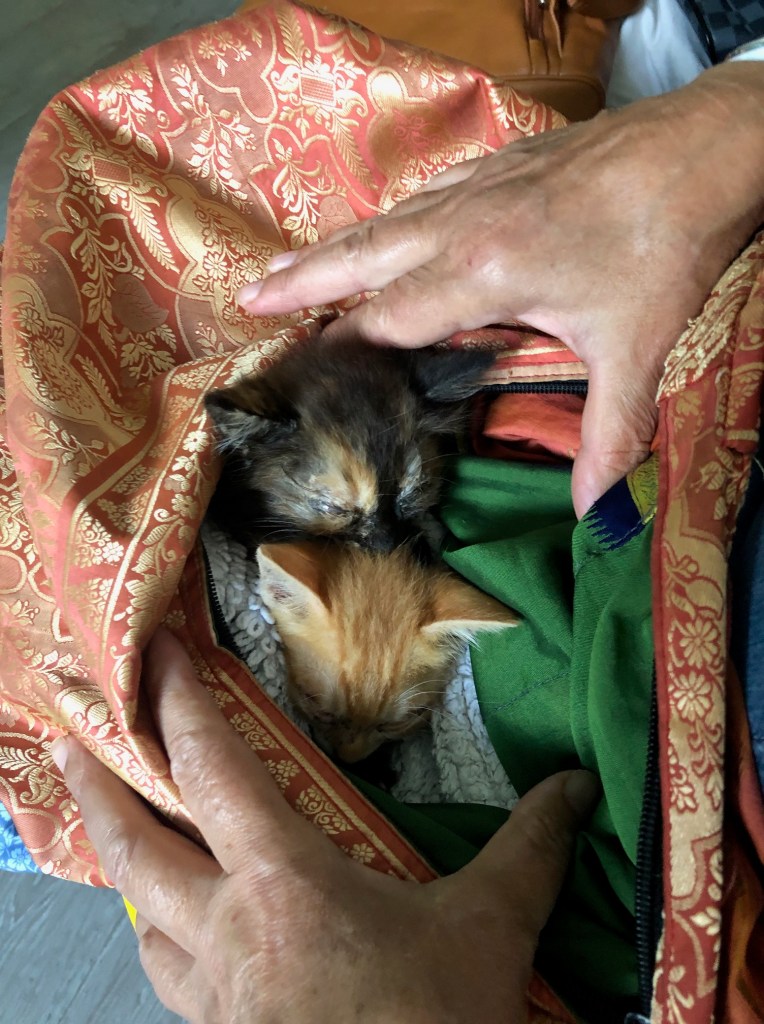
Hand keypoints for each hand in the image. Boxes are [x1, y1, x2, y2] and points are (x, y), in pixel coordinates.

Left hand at [53, 628, 597, 1023]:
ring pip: (146, 923)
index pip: (212, 773)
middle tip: (67, 741)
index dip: (179, 706)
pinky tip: (185, 943)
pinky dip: (167, 944)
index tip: (151, 656)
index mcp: (284, 884)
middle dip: (98, 785)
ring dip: (133, 874)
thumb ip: (527, 849)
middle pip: (138, 848)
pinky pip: (173, 981)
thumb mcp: (488, 930)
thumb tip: (574, 785)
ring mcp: (216, 998)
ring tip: (132, 842)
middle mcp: (230, 934)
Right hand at [239, 63, 763, 516]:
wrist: (701, 147)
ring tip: (283, 265)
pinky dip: (388, 219)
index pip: (387, 317)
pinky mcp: (498, 165)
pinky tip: (381, 226)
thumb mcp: (636, 346)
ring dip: (332, 247)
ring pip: (384, 222)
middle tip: (247, 297)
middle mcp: (462, 224)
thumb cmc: (665, 243)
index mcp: (482, 271)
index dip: (338, 344)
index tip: (297, 368)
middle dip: (302, 280)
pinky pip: (422, 196)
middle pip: (362, 257)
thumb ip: (610, 432)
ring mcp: (476, 188)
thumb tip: (598, 514)